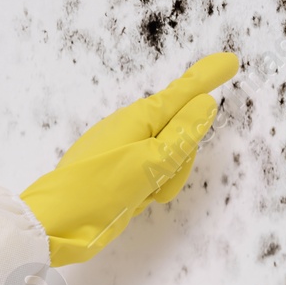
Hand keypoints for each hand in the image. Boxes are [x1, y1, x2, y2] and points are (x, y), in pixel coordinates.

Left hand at [19, 53, 237, 265]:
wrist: (55, 223)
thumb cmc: (99, 190)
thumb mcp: (149, 163)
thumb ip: (181, 135)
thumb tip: (204, 103)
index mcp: (138, 119)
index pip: (182, 93)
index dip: (206, 78)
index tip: (231, 61)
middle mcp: (131, 129)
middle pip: (179, 132)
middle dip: (181, 159)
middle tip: (160, 185)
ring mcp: (122, 150)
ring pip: (167, 158)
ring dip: (164, 179)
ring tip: (141, 196)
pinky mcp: (117, 172)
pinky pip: (149, 174)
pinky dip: (149, 189)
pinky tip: (131, 203)